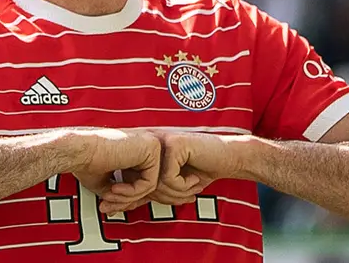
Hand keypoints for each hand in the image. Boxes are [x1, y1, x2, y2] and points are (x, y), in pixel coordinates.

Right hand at [69, 129, 160, 213]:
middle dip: (127, 200)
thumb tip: (127, 206)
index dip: (127, 198)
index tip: (110, 205)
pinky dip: (132, 192)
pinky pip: (150, 182)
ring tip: (108, 195)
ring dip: (127, 198)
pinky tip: (115, 188)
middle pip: (147, 184)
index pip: (141, 180)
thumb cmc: (86, 162)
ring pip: (150, 185)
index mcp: (135, 150)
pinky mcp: (151, 149)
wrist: (78, 151)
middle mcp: (144, 145)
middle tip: (107, 205)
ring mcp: (150, 145)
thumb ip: (121, 193)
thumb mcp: (106, 183)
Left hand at [102, 131, 243, 212]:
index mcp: (146, 152)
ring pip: (156, 184)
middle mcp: (150, 144)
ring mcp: (162, 141)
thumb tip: (119, 206)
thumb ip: (149, 189)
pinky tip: (195, 178)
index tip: (166, 202)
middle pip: (142, 184)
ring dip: (177, 193)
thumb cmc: (202, 170)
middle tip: (186, 198)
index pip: (130, 180)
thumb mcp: (171, 183)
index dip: (138, 199)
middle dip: (165, 199)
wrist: (229, 157)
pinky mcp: (174, 144)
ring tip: (192, 186)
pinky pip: (169, 178)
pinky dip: (184, 186)